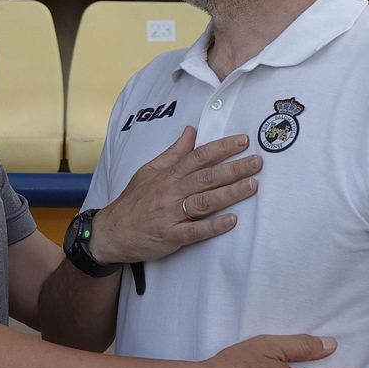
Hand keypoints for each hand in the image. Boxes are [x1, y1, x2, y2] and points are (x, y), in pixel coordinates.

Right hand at [89, 127, 261, 264]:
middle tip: (257, 162)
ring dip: (229, 193)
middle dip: (234, 168)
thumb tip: (191, 131)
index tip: (243, 141)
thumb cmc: (134, 200)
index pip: (199, 156)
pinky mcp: (170, 236)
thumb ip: (173, 152)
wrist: (111, 231)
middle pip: (206, 177)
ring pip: (204, 201)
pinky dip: (213, 226)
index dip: (222, 148)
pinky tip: (232, 221)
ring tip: (252, 186)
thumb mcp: (149, 170)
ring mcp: (171, 214)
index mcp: (169, 175)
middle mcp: (171, 192)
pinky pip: (194, 231)